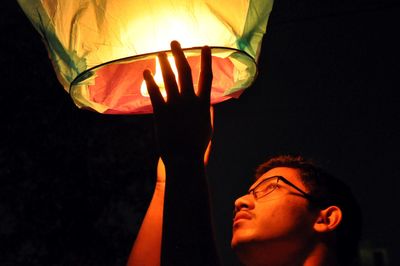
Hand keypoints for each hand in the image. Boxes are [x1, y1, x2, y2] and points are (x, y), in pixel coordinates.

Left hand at [144, 41, 212, 163]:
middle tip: (174, 42)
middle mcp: (189, 100)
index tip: (205, 46)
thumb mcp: (207, 127)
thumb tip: (209, 103)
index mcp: (203, 104)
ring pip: (169, 78)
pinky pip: (154, 92)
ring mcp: (175, 105)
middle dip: (180, 54)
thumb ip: (207, 112)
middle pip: (185, 71)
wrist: (184, 159)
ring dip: (164, 63)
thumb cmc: (197, 146)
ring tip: (160, 52)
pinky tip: (146, 71)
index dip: (206, 60)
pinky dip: (150, 80)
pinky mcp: (161, 112)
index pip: (206, 77)